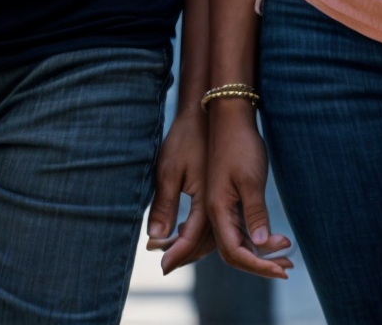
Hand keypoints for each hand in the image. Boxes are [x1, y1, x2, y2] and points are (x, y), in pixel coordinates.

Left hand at [147, 103, 214, 271]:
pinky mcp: (227, 190)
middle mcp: (221, 202)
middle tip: (164, 264)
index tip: (162, 268)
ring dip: (193, 246)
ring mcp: (227, 196)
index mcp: (208, 200)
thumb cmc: (187, 138)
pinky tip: (184, 229)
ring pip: (214, 234)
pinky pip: (216, 220)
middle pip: (207, 242)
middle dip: (185, 255)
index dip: (178, 255)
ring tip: (169, 249)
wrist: (214, 113)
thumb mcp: (170, 170)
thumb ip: (164, 204)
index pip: (193, 238)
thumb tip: (155, 235)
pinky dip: (200, 231)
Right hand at [205, 102, 293, 279]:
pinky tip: (274, 239)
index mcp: (217, 210)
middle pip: (234, 252)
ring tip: (287, 254)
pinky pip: (239, 227)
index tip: (281, 271)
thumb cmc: (240, 145)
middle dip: (260, 264)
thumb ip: (254, 212)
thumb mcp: (251, 179)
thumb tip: (260, 244)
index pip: (235, 252)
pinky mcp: (228, 198)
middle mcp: (215, 213)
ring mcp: (221, 206)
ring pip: (237, 241)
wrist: (229, 117)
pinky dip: (257, 236)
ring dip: (260, 252)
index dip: (257, 265)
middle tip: (288, 268)